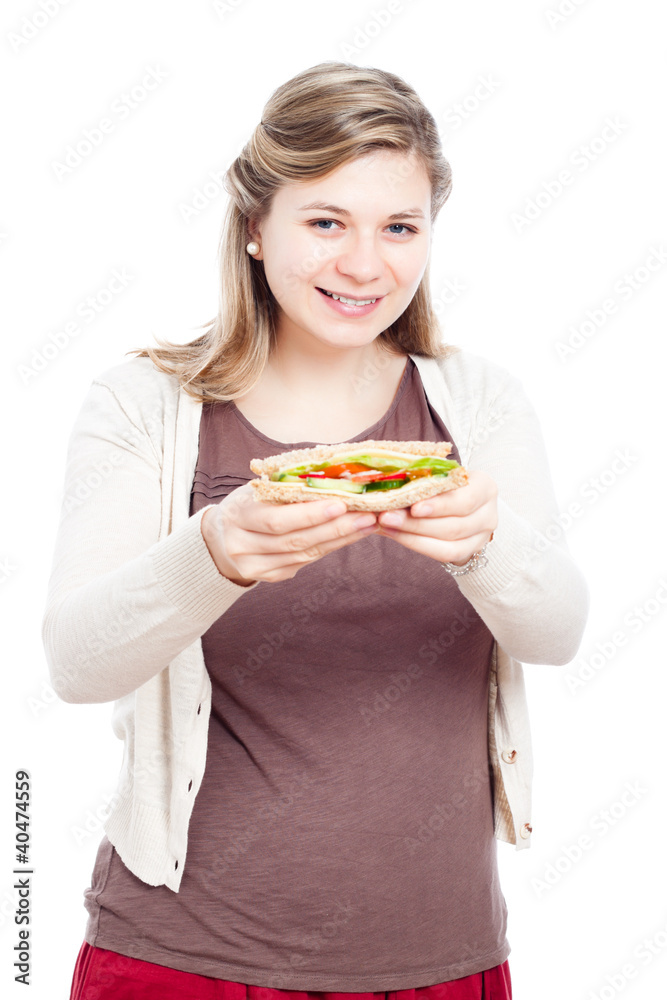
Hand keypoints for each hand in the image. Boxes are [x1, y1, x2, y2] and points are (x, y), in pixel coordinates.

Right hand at [200, 482, 377, 584]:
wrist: (221, 538)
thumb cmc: (247, 504)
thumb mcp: (258, 489)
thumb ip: (288, 485)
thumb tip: (335, 475)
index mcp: (239, 516)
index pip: (277, 519)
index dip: (310, 514)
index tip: (342, 504)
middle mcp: (243, 546)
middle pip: (296, 540)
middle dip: (336, 528)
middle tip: (368, 515)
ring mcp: (256, 566)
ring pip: (305, 554)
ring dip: (340, 538)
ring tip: (368, 524)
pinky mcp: (270, 576)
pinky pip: (305, 562)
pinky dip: (330, 547)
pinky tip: (350, 535)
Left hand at [374, 470, 496, 565]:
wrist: (461, 503)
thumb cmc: (447, 483)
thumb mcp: (442, 475)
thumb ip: (423, 479)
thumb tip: (389, 483)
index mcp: (485, 487)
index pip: (465, 500)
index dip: (439, 506)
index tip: (412, 507)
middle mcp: (488, 514)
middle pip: (453, 525)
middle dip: (415, 523)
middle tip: (386, 516)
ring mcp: (482, 536)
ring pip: (448, 543)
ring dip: (411, 535)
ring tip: (386, 525)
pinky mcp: (469, 551)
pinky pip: (443, 554)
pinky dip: (417, 545)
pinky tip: (396, 535)